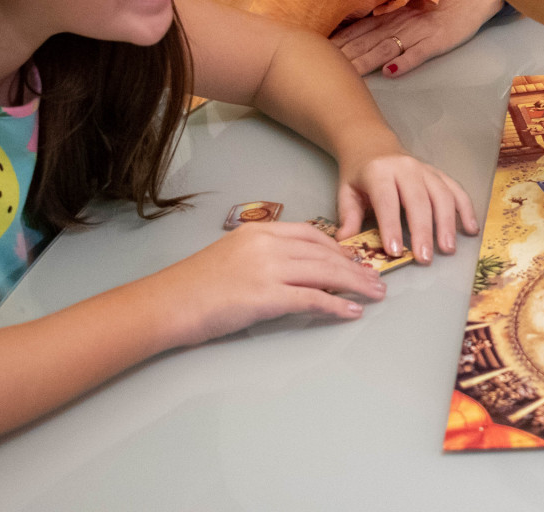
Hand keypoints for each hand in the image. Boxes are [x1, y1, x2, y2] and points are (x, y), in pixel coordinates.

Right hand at [148, 221, 385, 347]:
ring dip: (355, 285)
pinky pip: (313, 299)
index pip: (312, 234)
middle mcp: (268, 245)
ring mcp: (268, 269)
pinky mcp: (266, 297)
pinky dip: (337, 306)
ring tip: (374, 294)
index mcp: (260, 231)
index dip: (338, 248)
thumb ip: (264, 256)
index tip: (355, 259)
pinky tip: (351, 312)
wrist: (166, 303)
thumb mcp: (232, 255)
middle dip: (356, 267)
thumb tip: (295, 270)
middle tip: (376, 279)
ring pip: (326, 273)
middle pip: (325, 254)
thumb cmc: (193, 286)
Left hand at [330, 0, 503, 77]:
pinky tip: (391, 72)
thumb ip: (390, 13)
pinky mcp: (440, 40)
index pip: (361, 28)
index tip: (317, 51)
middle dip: (345, 54)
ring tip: (348, 73)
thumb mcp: (413, 2)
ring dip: (367, 60)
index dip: (340, 40)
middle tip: (321, 67)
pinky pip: (420, 52)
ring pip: (388, 47)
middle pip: (368, 40)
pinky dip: (405, 62)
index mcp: (394, 13)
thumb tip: (362, 25)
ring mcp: (421, 31)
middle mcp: (402, 22)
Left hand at [336, 149, 479, 263]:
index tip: (394, 252)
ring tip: (448, 248)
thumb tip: (345, 244)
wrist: (373, 146)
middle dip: (424, 230)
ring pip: (442, 195)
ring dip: (447, 223)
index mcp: (379, 172)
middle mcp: (406, 168)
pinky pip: (456, 190)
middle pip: (419, 200)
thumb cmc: (359, 174)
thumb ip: (348, 217)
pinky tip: (471, 229)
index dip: (391, 226)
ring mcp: (426, 170)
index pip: (387, 200)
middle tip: (425, 258)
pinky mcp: (439, 174)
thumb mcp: (346, 192)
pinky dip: (466, 209)